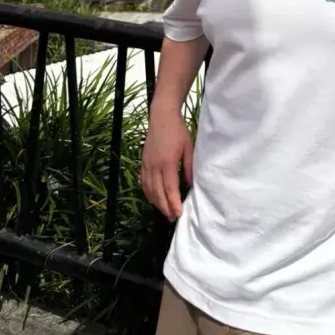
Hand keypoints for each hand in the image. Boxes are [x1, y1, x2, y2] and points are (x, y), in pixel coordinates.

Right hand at [141, 106, 193, 221]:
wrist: (161, 116)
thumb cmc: (178, 130)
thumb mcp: (188, 147)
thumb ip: (189, 167)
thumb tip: (191, 185)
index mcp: (168, 162)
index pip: (170, 188)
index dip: (173, 203)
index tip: (179, 214)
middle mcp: (155, 165)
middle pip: (158, 193)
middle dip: (165, 207)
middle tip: (173, 218)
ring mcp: (147, 164)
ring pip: (149, 190)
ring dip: (157, 203)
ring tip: (165, 212)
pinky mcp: (143, 162)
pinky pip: (143, 182)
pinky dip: (148, 193)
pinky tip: (153, 199)